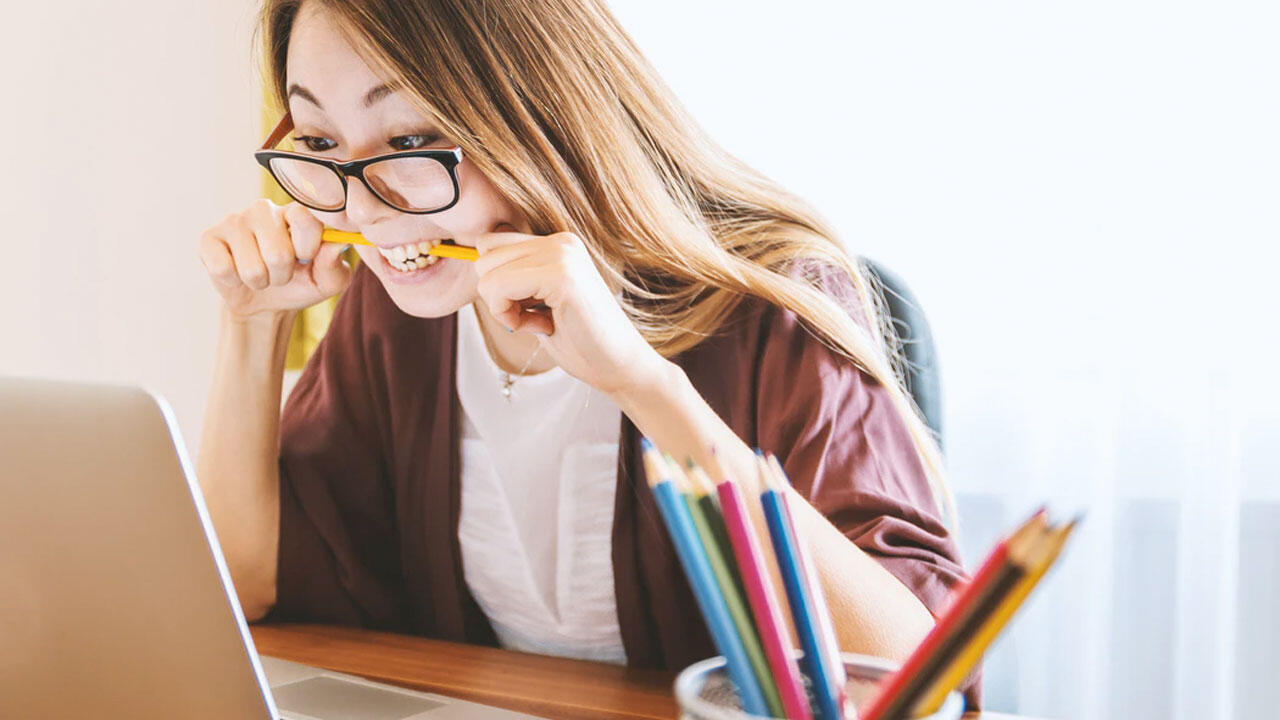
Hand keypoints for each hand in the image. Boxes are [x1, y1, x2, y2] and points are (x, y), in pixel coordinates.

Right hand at [199, 198, 352, 320]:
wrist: (264, 303)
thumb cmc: (300, 284)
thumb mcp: (327, 281)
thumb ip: (335, 265)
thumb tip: (336, 245)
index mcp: (296, 212)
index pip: (305, 219)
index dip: (307, 249)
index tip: (306, 259)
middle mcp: (264, 209)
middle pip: (278, 253)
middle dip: (282, 275)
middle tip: (280, 273)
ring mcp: (234, 220)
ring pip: (252, 267)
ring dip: (260, 281)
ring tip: (260, 275)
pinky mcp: (209, 238)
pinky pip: (223, 269)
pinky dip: (234, 282)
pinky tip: (236, 272)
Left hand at [472, 228, 668, 398]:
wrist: (620, 367)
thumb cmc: (580, 341)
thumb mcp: (539, 302)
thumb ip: (515, 278)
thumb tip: (475, 261)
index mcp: (557, 244)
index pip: (490, 244)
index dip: (497, 284)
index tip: (528, 308)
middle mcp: (561, 241)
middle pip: (484, 256)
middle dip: (497, 296)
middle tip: (534, 318)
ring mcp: (562, 254)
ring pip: (487, 272)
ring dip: (503, 307)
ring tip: (541, 322)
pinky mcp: (561, 275)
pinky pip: (499, 287)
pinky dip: (508, 316)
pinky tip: (542, 327)